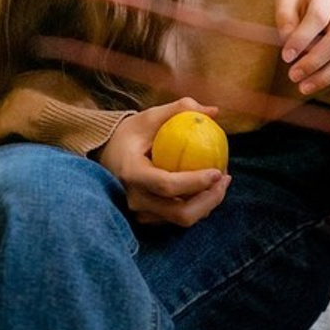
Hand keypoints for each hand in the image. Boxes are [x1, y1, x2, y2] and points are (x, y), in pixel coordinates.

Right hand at [96, 98, 229, 226]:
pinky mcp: (147, 217)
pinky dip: (196, 206)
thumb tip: (214, 111)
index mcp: (133, 173)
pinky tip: (206, 188)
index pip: (167, 186)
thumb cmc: (130, 132)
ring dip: (207, 205)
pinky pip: (176, 218)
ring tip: (220, 182)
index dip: (196, 183)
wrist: (104, 154)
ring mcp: (140, 212)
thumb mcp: (150, 116)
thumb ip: (179, 109)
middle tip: (225, 179)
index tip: (218, 171)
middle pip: (179, 214)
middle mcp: (135, 198)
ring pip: (180, 220)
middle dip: (209, 201)